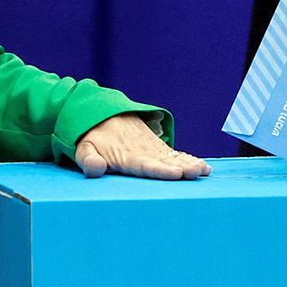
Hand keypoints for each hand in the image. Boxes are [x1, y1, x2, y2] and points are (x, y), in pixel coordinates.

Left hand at [75, 113, 209, 179]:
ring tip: (203, 170)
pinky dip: (189, 159)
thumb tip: (94, 168)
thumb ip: (87, 159)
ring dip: (189, 163)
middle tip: (196, 171)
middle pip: (164, 161)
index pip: (144, 164)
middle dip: (181, 166)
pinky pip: (175, 153)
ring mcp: (152, 148)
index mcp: (125, 155)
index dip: (160, 169)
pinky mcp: (158, 147)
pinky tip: (202, 167)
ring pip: (173, 156)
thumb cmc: (92, 137)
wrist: (102, 113)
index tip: (175, 173)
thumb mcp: (83, 147)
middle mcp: (143, 151)